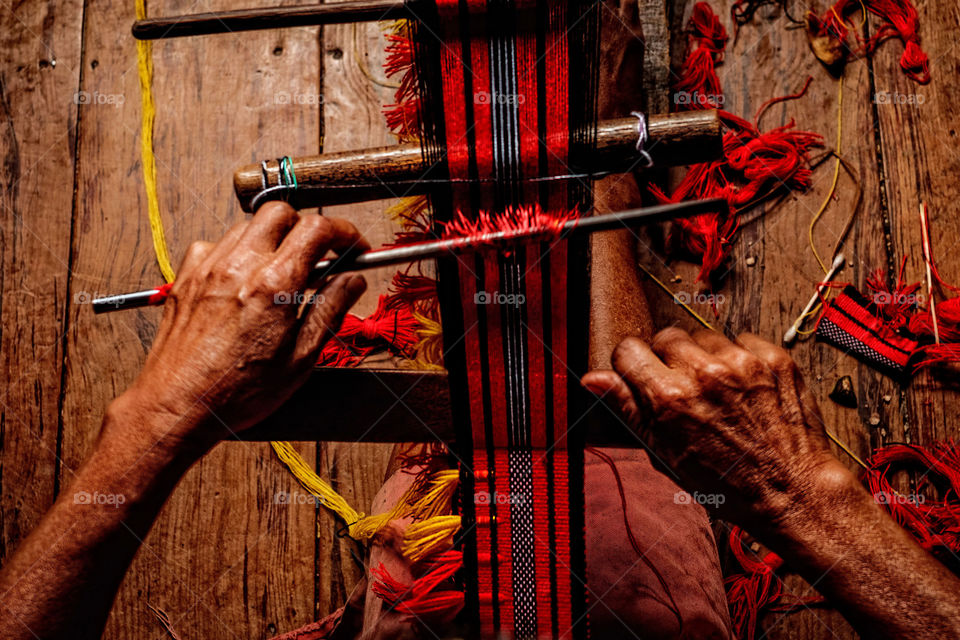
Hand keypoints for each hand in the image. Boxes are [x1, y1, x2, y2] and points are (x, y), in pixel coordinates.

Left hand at [113, 202, 368, 450]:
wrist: (178, 407)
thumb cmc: (236, 393)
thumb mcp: (301, 359)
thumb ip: (330, 310)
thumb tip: (353, 281)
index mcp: (273, 286)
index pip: (317, 228)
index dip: (344, 232)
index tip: (353, 247)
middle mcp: (238, 267)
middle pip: (280, 211)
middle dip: (306, 227)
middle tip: (320, 255)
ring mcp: (208, 268)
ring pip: (248, 225)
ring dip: (272, 239)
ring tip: (283, 272)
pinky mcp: (187, 277)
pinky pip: (216, 244)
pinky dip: (237, 252)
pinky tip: (244, 279)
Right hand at [582, 328, 837, 527]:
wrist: (792, 491)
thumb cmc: (727, 483)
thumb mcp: (664, 454)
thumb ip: (627, 408)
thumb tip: (593, 379)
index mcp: (669, 398)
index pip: (629, 349)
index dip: (633, 364)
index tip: (643, 375)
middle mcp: (703, 373)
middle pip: (666, 336)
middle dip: (669, 359)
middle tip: (684, 389)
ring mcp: (742, 363)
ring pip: (704, 336)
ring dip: (706, 357)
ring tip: (719, 391)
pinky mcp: (773, 358)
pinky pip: (742, 339)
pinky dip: (740, 358)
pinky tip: (744, 388)